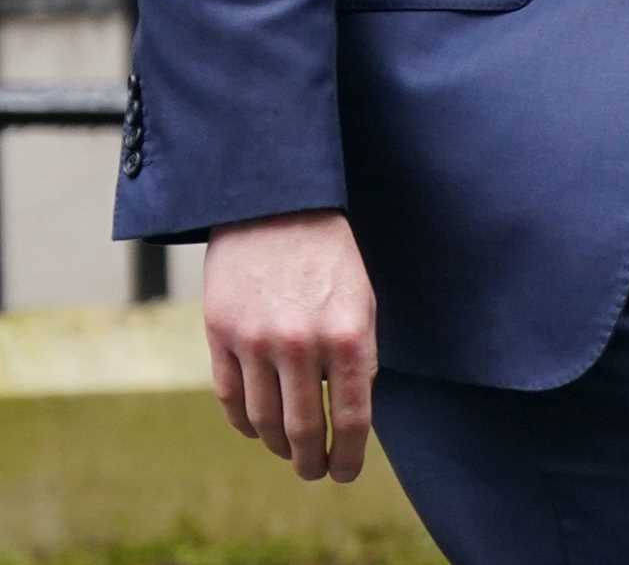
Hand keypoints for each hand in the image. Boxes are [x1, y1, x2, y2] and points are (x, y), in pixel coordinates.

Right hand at [204, 209, 377, 482]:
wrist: (275, 202)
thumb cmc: (328, 255)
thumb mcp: (361, 301)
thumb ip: (357, 359)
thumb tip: (351, 422)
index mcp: (348, 334)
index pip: (353, 420)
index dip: (350, 457)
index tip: (346, 473)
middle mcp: (302, 342)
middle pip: (305, 432)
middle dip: (312, 462)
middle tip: (314, 471)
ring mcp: (256, 340)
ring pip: (265, 422)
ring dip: (278, 446)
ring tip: (289, 450)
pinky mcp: (220, 333)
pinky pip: (231, 400)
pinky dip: (245, 423)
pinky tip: (258, 427)